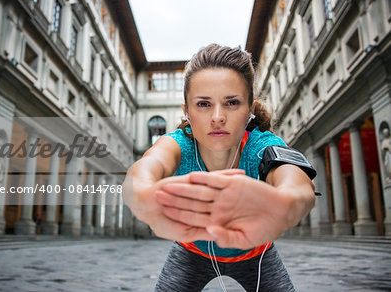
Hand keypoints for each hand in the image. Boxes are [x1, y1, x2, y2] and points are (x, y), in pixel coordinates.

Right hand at [124, 169, 245, 242]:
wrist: (146, 201)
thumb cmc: (161, 220)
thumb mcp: (182, 232)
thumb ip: (200, 233)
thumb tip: (215, 235)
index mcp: (201, 217)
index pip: (221, 218)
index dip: (238, 219)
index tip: (256, 220)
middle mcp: (204, 203)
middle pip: (227, 201)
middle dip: (243, 201)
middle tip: (263, 199)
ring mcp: (201, 190)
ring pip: (223, 188)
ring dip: (238, 186)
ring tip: (255, 183)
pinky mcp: (196, 180)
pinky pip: (214, 178)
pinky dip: (227, 176)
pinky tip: (239, 173)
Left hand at [155, 171, 292, 248]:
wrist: (282, 211)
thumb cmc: (265, 228)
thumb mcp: (244, 239)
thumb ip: (225, 238)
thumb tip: (208, 232)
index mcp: (218, 221)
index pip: (193, 217)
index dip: (178, 214)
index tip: (162, 214)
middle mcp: (218, 206)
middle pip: (192, 202)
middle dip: (174, 200)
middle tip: (156, 196)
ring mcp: (225, 194)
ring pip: (200, 190)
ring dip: (184, 188)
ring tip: (167, 185)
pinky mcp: (234, 182)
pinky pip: (216, 179)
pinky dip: (205, 177)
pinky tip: (191, 176)